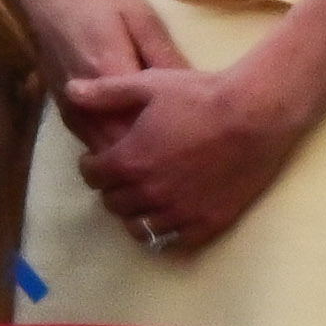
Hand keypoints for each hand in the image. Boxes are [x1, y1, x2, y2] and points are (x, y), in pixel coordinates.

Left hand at [63, 54, 310, 257]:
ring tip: (147, 197)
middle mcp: (149, 193)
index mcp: (128, 161)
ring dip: (137, 213)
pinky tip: (172, 213)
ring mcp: (178, 211)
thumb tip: (70, 90)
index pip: (92, 177)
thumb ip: (106, 93)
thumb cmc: (201, 95)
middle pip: (113, 204)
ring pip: (140, 227)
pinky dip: (168, 230)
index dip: (93, 166)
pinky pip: (175, 240)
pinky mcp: (207, 222)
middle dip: (113, 189)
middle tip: (125, 175)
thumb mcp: (148, 85)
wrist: (255, 114)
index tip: (101, 159)